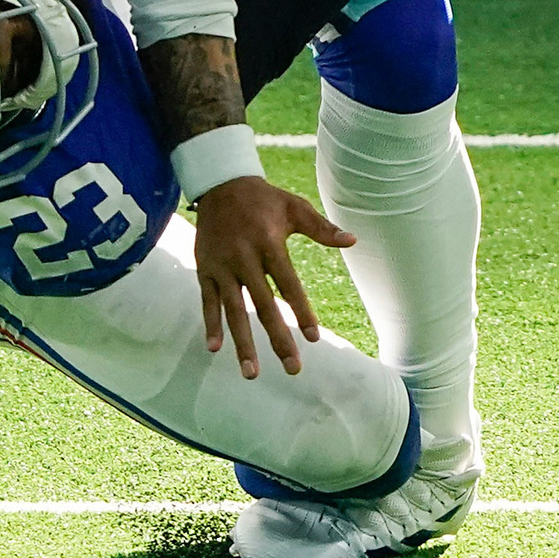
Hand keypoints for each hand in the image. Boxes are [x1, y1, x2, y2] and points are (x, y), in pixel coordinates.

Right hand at [191, 176, 353, 378]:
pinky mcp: (205, 269)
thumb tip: (353, 240)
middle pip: (263, 305)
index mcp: (269, 243)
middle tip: (292, 368)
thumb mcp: (294, 207)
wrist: (220, 184)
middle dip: (277, 338)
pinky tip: (214, 349)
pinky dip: (210, 324)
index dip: (301, 310)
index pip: (288, 283)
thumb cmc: (264, 198)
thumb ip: (322, 228)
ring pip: (234, 310)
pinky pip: (207, 301)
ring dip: (242, 343)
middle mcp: (244, 258)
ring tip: (252, 373)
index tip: (313, 337)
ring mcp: (222, 266)